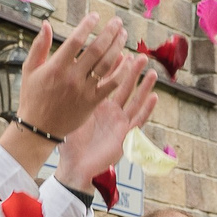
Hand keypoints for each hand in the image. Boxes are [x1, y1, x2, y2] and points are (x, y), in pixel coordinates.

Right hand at [14, 11, 130, 140]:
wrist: (39, 129)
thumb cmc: (33, 97)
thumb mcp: (29, 70)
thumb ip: (39, 46)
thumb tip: (46, 24)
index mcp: (56, 67)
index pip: (75, 40)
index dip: (87, 26)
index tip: (96, 16)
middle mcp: (72, 77)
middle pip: (96, 50)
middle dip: (109, 33)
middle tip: (117, 22)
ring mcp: (84, 90)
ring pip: (107, 65)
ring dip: (118, 48)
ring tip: (123, 36)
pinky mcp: (92, 102)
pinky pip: (111, 84)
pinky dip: (121, 71)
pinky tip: (127, 60)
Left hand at [58, 58, 158, 196]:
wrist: (75, 166)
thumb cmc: (69, 142)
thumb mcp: (68, 113)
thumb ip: (69, 94)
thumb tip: (62, 74)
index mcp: (97, 105)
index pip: (107, 81)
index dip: (114, 66)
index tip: (119, 50)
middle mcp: (111, 112)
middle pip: (124, 87)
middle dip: (133, 71)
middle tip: (140, 55)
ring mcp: (119, 123)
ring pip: (135, 101)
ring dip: (144, 86)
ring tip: (152, 71)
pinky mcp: (125, 136)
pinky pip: (138, 120)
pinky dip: (147, 109)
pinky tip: (154, 97)